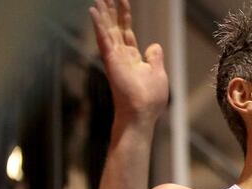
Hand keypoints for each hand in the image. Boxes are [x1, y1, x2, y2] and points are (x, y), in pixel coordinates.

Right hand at [90, 0, 168, 121]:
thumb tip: (154, 45)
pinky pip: (103, 39)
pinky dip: (98, 25)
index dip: (125, 17)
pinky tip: (93, 11)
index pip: (127, 32)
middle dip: (111, 12)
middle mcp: (121, 56)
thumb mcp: (158, 72)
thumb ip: (155, 58)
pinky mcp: (111, 61)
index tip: (124, 1)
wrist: (142, 113)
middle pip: (114, 28)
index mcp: (132, 58)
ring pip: (107, 30)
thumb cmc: (150, 99)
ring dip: (102, 14)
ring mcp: (114, 58)